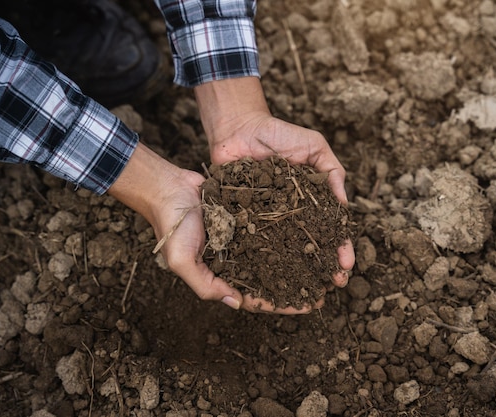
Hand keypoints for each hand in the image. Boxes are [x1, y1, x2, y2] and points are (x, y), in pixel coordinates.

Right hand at [110, 144, 337, 313]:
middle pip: (273, 277)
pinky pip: (274, 226)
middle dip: (299, 284)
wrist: (167, 187)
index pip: (257, 297)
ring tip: (326, 262)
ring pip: (278, 252)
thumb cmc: (171, 225)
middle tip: (327, 286)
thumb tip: (237, 304)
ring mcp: (243, 237)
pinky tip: (312, 230)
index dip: (283, 304)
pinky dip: (291, 231)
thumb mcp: (181, 261)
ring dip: (300, 258)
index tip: (309, 306)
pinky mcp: (248, 215)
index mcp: (222, 275)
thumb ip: (205, 284)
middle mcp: (237, 259)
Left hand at [195, 77, 354, 310]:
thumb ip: (332, 172)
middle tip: (332, 285)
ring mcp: (266, 219)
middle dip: (323, 267)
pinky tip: (268, 280)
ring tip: (306, 292)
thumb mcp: (314, 147)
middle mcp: (290, 214)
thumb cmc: (279, 134)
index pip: (330, 229)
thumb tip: (345, 206)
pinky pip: (251, 243)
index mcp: (310, 201)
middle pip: (310, 246)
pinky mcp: (242, 218)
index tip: (346, 265)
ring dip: (296, 272)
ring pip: (283, 250)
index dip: (340, 248)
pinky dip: (259, 261)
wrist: (239, 127)